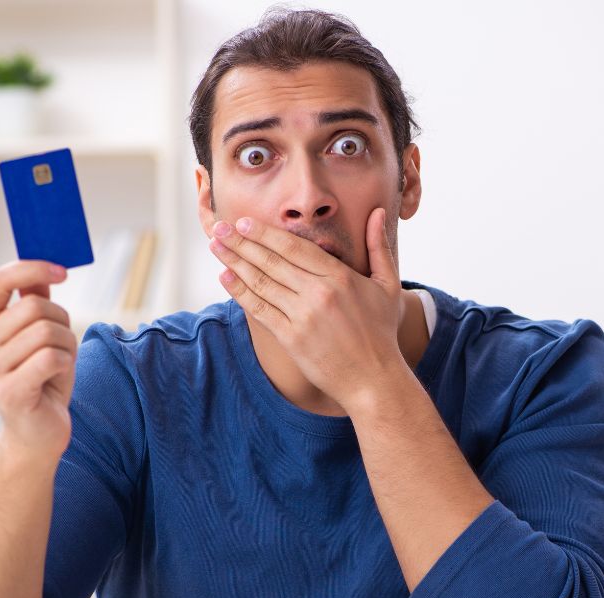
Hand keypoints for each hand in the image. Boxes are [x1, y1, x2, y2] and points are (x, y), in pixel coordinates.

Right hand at [0, 260, 77, 461]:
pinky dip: (66, 364)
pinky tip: (57, 377)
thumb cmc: (41, 378)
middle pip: (34, 306)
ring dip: (68, 345)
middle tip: (63, 343)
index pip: (0, 280)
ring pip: (48, 332)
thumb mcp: (38, 334)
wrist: (37, 432)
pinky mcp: (9, 392)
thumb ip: (34, 300)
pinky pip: (52, 357)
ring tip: (60, 363)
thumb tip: (45, 266)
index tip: (62, 271)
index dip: (32, 268)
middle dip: (62, 320)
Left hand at [207, 208, 406, 409]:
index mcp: (340, 276)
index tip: (244, 222)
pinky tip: (225, 277)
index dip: (265, 233)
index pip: (295, 246)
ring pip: (261, 282)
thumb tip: (378, 211)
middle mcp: (318, 293)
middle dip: (241, 242)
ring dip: (234, 262)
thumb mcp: (387, 285)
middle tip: (219, 227)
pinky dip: (240, 292)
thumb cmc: (381, 332)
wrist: (373, 380)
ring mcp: (303, 316)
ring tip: (216, 246)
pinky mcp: (291, 338)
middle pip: (272, 260)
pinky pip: (260, 310)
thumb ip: (379, 246)